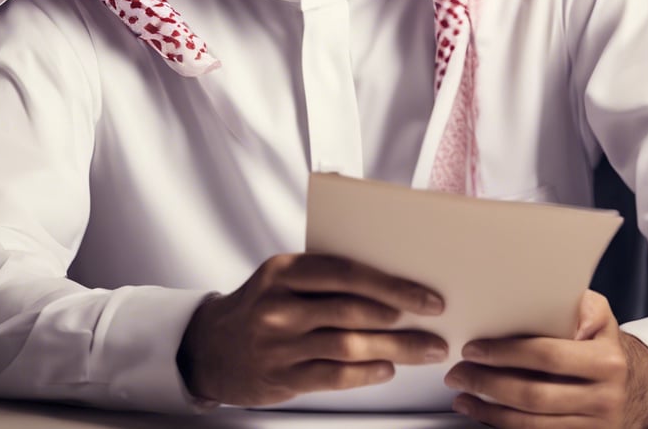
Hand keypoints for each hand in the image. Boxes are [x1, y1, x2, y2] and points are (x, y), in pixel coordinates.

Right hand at [176, 252, 447, 405]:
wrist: (211, 347)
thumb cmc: (259, 304)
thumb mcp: (281, 277)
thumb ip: (324, 277)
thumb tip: (388, 285)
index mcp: (284, 270)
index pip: (346, 273)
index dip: (390, 284)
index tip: (425, 295)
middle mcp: (280, 305)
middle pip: (353, 310)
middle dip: (403, 318)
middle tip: (436, 324)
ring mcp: (280, 344)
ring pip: (349, 345)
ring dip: (396, 348)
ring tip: (426, 350)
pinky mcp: (282, 377)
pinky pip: (334, 376)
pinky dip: (366, 373)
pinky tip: (388, 368)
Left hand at [444, 289, 647, 427]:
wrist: (630, 386)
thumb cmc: (600, 342)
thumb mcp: (600, 315)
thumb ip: (584, 306)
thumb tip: (567, 314)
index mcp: (606, 362)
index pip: (547, 356)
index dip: (506, 354)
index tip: (474, 349)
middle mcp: (604, 398)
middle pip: (534, 395)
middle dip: (488, 384)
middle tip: (458, 371)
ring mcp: (595, 426)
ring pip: (532, 423)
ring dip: (489, 410)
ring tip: (461, 394)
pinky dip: (503, 425)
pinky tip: (481, 413)